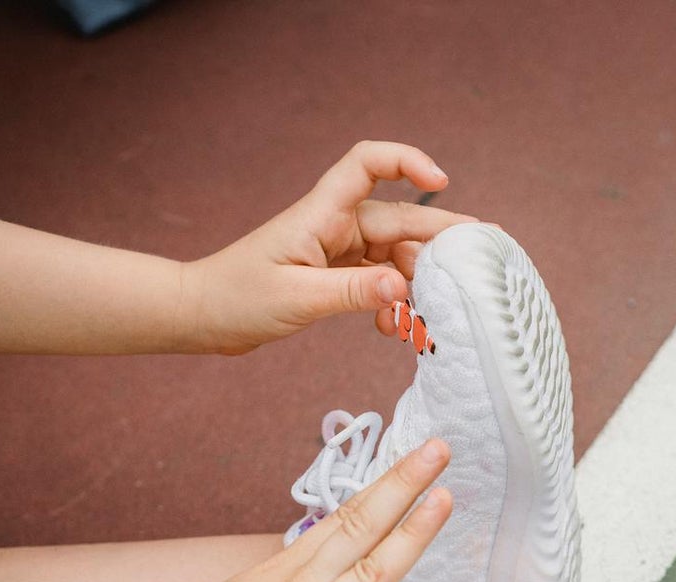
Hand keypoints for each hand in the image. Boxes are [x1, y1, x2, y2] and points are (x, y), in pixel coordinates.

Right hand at [143, 438, 455, 581]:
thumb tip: (323, 577)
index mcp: (285, 570)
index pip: (345, 518)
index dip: (385, 487)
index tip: (417, 459)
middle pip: (360, 527)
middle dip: (403, 486)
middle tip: (439, 450)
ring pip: (371, 575)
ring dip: (412, 536)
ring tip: (444, 500)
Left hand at [181, 140, 477, 354]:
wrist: (202, 316)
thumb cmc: (236, 298)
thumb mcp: (297, 298)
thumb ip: (352, 291)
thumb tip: (403, 286)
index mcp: (321, 214)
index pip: (368, 163)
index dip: (407, 162)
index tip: (441, 184)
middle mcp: (334, 225)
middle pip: (397, 220)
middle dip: (435, 241)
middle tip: (474, 266)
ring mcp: (336, 250)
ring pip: (393, 255)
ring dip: (412, 283)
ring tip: (420, 317)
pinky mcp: (334, 274)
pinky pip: (377, 279)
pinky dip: (391, 300)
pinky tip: (392, 325)